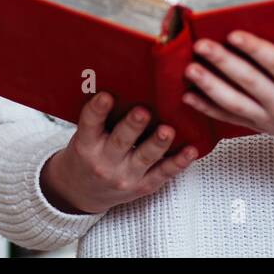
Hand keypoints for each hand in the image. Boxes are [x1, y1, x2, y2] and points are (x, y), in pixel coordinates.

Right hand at [40, 92, 198, 214]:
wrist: (83, 191)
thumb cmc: (88, 154)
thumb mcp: (84, 136)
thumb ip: (100, 116)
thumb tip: (122, 82)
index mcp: (86, 145)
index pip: (89, 124)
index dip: (97, 110)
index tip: (105, 96)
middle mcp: (104, 163)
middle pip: (120, 142)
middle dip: (133, 126)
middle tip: (143, 111)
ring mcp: (125, 177)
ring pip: (144, 158)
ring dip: (158, 143)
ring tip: (168, 130)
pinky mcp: (143, 186)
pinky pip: (163, 174)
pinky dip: (178, 162)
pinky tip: (190, 150)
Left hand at [182, 32, 273, 168]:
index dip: (255, 49)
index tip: (235, 34)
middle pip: (249, 82)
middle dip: (223, 63)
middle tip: (201, 45)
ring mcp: (272, 119)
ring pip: (234, 103)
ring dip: (209, 86)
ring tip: (189, 70)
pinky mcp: (263, 126)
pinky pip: (232, 118)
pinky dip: (209, 109)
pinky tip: (189, 98)